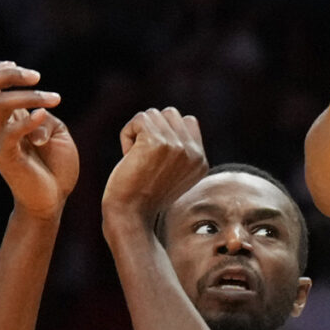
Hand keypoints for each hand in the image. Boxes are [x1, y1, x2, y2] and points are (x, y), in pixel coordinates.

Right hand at [0, 62, 76, 220]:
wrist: (52, 199)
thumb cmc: (54, 164)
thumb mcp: (54, 130)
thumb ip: (44, 112)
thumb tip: (35, 112)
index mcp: (2, 116)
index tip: (18, 66)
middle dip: (5, 74)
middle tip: (36, 76)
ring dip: (28, 96)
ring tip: (55, 99)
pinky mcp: (6, 158)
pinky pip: (9, 134)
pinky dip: (27, 120)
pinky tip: (45, 114)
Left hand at [103, 107, 208, 227]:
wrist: (131, 215)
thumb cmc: (144, 197)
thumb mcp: (172, 175)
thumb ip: (179, 152)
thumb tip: (171, 119)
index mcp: (201, 161)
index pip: (188, 122)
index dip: (166, 132)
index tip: (155, 158)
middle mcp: (194, 152)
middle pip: (171, 113)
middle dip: (152, 128)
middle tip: (144, 155)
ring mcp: (177, 146)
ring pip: (153, 114)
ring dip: (138, 132)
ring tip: (136, 156)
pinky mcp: (157, 142)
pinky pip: (139, 120)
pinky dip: (127, 135)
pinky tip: (128, 155)